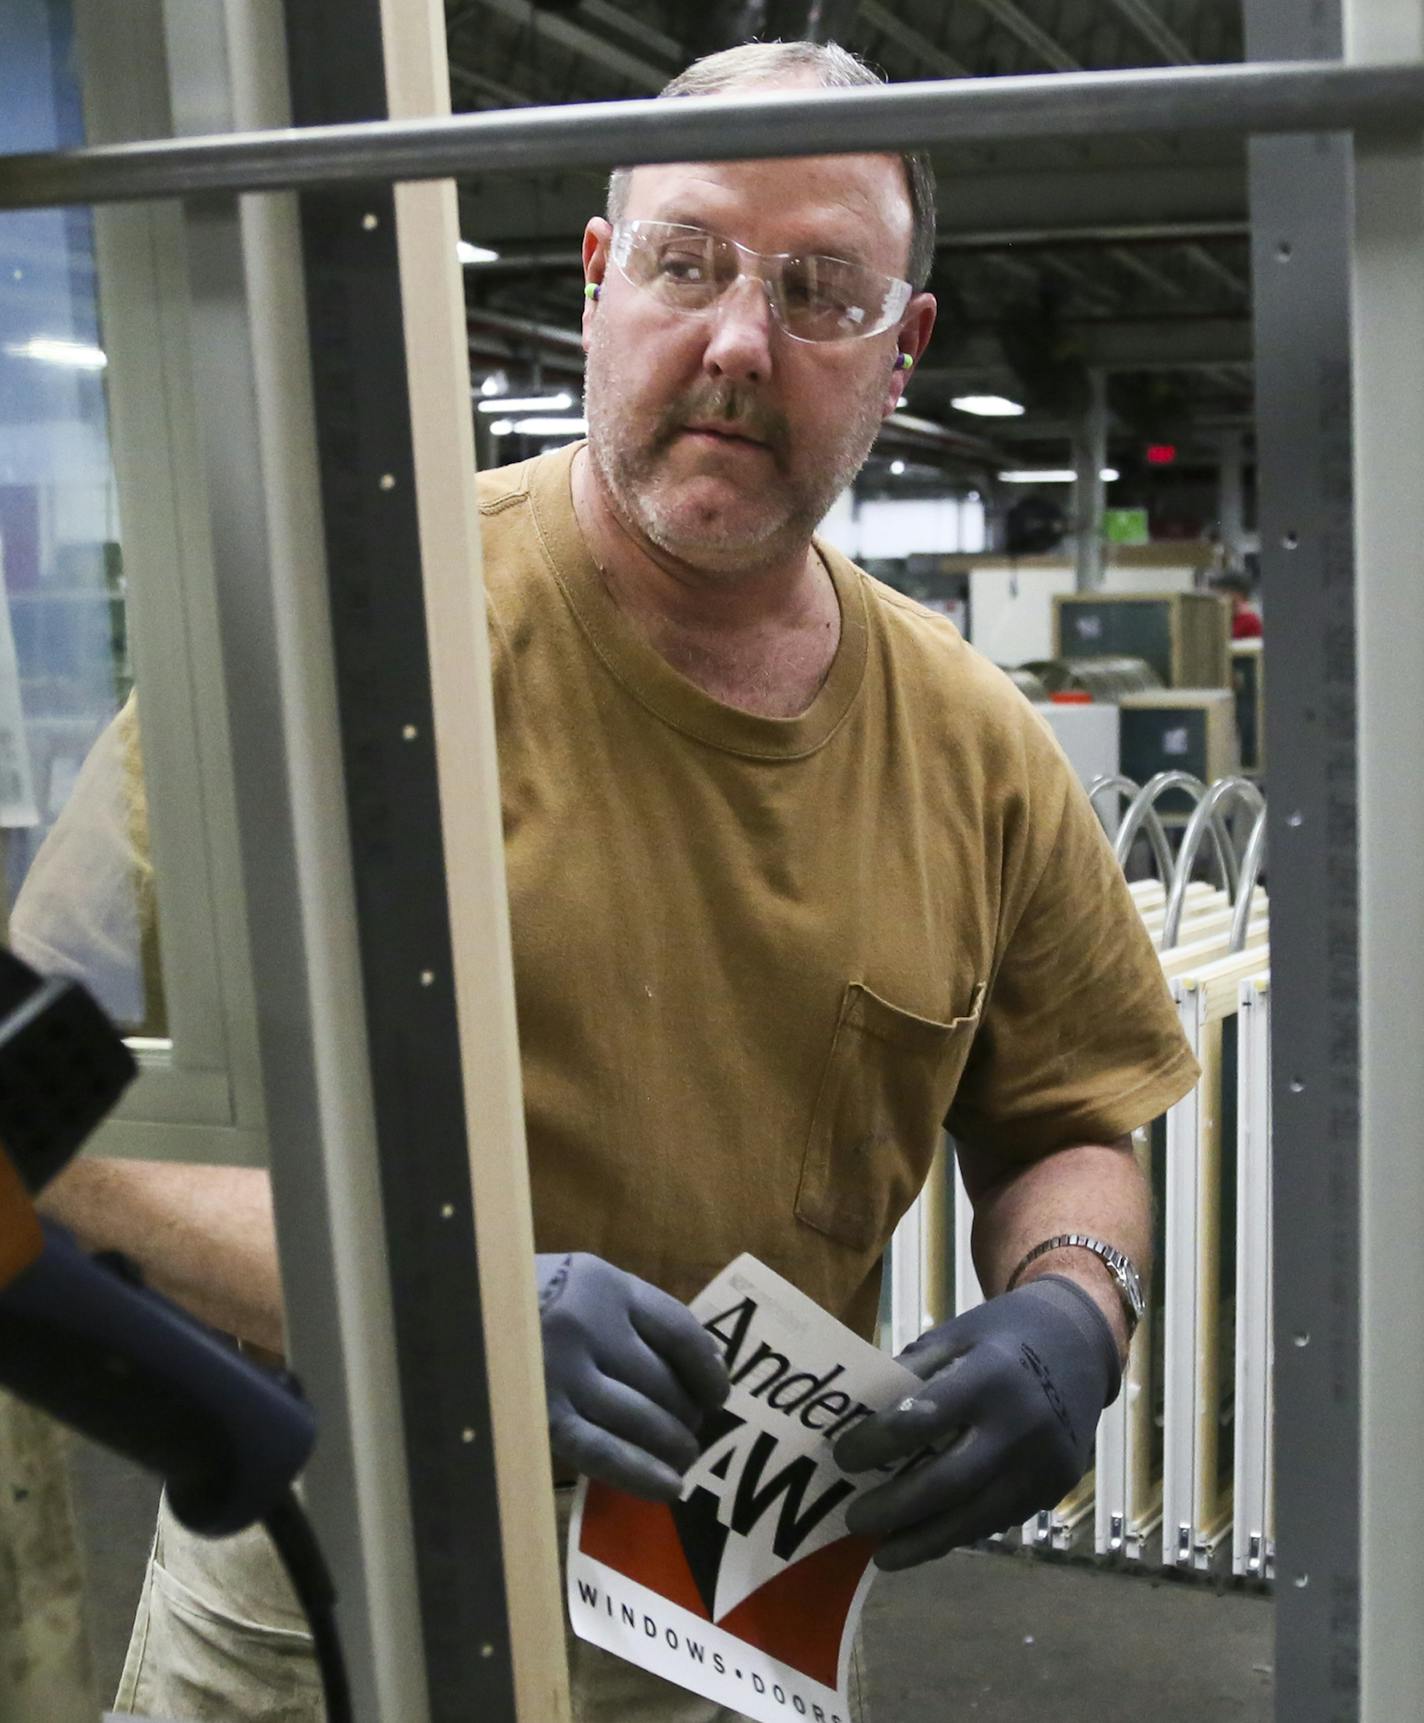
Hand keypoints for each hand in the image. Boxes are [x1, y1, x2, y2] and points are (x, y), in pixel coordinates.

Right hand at [538, 1252, 729, 1500]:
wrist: (441, 1309)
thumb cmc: (516, 1299)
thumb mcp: (575, 1281)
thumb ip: (626, 1311)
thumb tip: (699, 1364)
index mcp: (604, 1282)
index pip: (680, 1329)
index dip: (708, 1368)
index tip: (719, 1393)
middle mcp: (589, 1324)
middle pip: (665, 1381)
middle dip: (689, 1415)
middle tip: (694, 1433)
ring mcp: (562, 1372)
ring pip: (643, 1417)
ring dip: (674, 1444)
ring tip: (684, 1459)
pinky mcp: (541, 1417)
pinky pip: (604, 1452)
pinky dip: (642, 1474)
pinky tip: (669, 1487)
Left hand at [833, 1275, 1120, 1569]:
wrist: (1081, 1343)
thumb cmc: (1002, 1335)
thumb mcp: (954, 1335)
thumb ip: (911, 1376)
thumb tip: (857, 1420)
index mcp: (991, 1375)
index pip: (924, 1418)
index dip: (877, 1443)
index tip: (843, 1458)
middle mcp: (1022, 1424)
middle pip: (949, 1482)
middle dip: (895, 1508)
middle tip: (853, 1520)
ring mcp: (1044, 1463)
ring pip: (976, 1517)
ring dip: (923, 1540)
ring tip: (882, 1552)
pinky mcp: (1054, 1489)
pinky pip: (997, 1518)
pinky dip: (957, 1531)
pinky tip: (924, 1537)